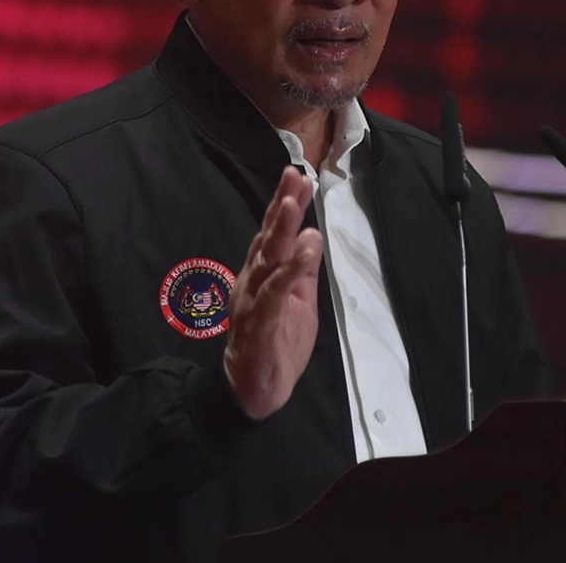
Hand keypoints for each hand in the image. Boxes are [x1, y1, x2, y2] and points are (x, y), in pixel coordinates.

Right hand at [223, 167, 323, 420]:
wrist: (254, 390)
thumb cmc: (276, 341)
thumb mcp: (298, 300)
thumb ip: (302, 270)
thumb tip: (312, 235)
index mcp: (262, 274)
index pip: (273, 233)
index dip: (285, 204)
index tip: (299, 176)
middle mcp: (253, 281)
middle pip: (268, 237)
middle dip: (282, 205)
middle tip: (294, 175)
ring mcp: (254, 301)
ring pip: (268, 260)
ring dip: (282, 231)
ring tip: (295, 205)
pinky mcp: (261, 323)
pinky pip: (274, 294)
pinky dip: (289, 272)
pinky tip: (304, 253)